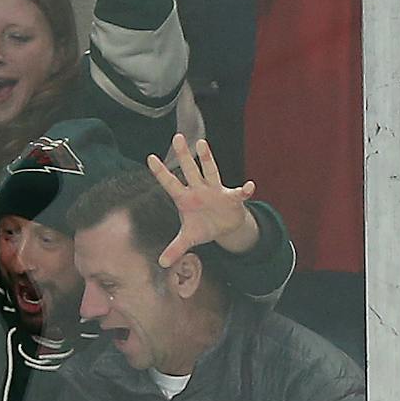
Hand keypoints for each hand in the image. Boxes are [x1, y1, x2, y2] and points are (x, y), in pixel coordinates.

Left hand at [147, 134, 257, 265]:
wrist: (225, 227)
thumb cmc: (204, 227)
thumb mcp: (189, 239)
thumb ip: (175, 249)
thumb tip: (161, 263)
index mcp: (186, 198)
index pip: (170, 183)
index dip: (161, 172)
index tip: (149, 158)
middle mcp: (199, 189)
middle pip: (190, 170)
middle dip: (183, 155)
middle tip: (177, 137)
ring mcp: (215, 190)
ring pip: (211, 171)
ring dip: (207, 159)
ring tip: (202, 145)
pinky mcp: (231, 197)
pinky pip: (239, 192)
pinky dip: (245, 190)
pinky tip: (249, 187)